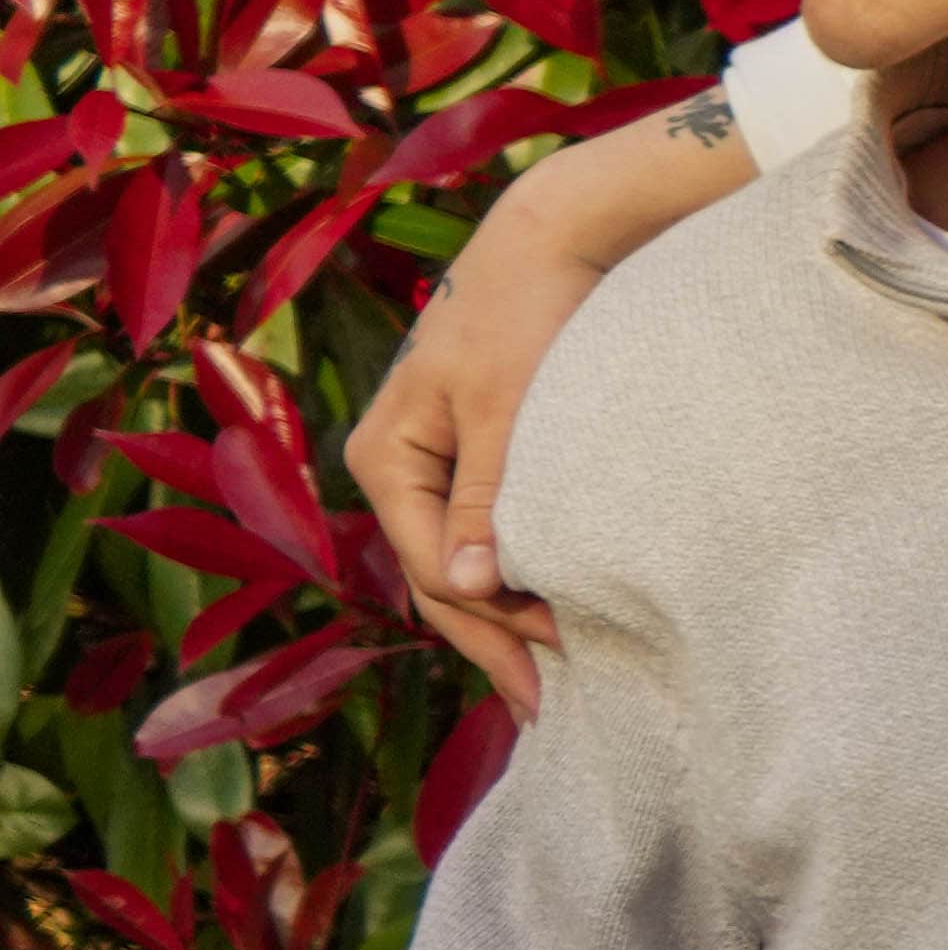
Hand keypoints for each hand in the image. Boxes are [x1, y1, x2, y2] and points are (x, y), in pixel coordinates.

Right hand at [350, 110, 764, 701]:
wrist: (553, 238)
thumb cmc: (530, 315)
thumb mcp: (509, 410)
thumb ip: (488, 498)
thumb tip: (464, 586)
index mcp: (385, 461)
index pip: (433, 571)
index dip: (494, 626)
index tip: (558, 669)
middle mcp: (397, 470)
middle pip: (439, 582)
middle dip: (494, 644)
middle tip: (551, 711)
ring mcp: (433, 467)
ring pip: (463, 565)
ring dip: (507, 618)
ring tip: (559, 682)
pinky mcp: (476, 458)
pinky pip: (487, 535)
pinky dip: (520, 575)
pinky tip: (557, 614)